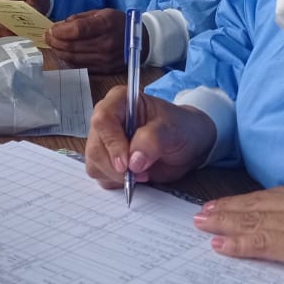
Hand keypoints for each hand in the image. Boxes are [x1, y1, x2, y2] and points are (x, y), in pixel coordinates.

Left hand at [45, 8, 130, 72]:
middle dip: (55, 41)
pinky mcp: (105, 70)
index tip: (51, 29)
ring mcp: (105, 60)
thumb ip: (80, 18)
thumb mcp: (102, 13)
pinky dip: (69, 60)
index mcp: (106, 25)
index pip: (78, 30)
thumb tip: (60, 26)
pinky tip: (64, 54)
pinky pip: (81, 66)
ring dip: (59, 52)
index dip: (60, 31)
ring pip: (74, 58)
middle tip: (47, 37)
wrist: (142, 40)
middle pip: (73, 46)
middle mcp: (106, 44)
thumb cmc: (118, 23)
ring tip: (53, 45)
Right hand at [85, 85, 215, 188]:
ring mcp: (104, 142)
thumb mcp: (173, 129)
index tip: (126, 163)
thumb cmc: (180, 128)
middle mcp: (107, 120)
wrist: (188, 144)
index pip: (103, 120)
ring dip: (117, 176)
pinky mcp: (106, 161)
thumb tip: (133, 161)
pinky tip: (136, 177)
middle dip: (116, 167)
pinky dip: (118, 182)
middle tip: (140, 173)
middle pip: (95, 147)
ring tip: (143, 173)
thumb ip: (153, 140)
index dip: (112, 143)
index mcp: (119, 101)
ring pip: (95, 164)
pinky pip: (101, 177)